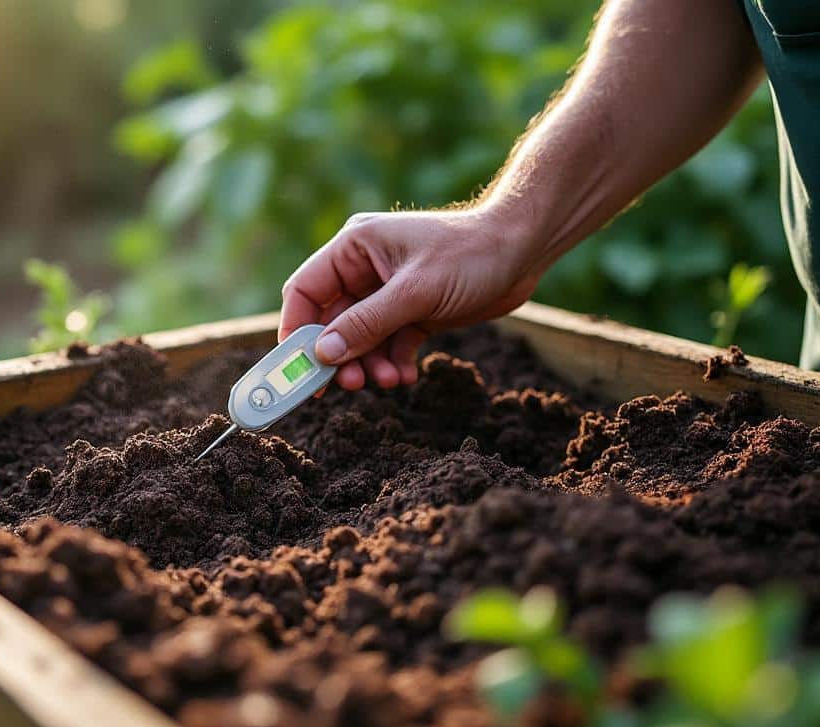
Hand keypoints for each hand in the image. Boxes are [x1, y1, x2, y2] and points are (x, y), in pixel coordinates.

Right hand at [279, 205, 543, 390]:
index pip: (306, 290)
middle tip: (346, 385)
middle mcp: (364, 268)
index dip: (295, 330)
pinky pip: (388, 343)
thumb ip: (366, 324)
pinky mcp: (412, 310)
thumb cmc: (470, 255)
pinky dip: (392, 362)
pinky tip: (406, 376)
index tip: (297, 367)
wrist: (524, 250)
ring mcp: (388, 291)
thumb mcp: (414, 293)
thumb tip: (322, 355)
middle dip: (338, 355)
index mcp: (354, 248)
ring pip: (360, 337)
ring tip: (389, 381)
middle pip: (331, 320)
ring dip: (369, 363)